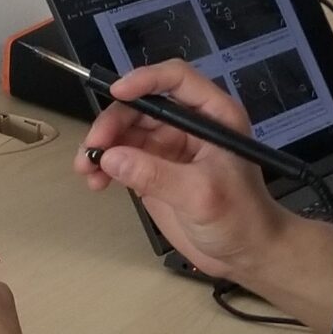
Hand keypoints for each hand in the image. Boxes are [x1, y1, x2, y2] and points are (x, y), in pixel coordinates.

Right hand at [75, 60, 286, 282]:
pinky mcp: (154, 171)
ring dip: (102, 145)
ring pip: (126, 131)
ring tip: (86, 169)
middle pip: (141, 106)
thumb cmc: (240, 218)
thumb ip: (155, 175)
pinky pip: (122, 158)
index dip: (145, 80)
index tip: (117, 93)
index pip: (177, 80)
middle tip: (92, 148)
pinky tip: (96, 182)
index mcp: (213, 116)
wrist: (246, 253)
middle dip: (113, 123)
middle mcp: (189, 125)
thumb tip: (110, 157)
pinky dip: (105, 166)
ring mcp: (169, 148)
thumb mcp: (200, 195)